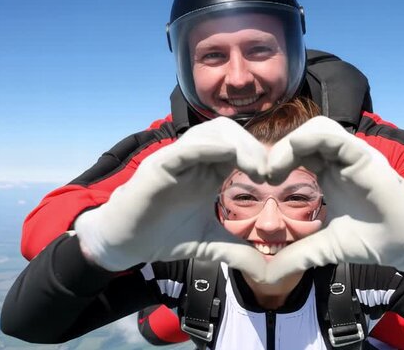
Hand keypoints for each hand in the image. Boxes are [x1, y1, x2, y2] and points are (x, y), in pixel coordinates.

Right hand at [75, 117, 268, 280]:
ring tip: (254, 169)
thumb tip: (266, 272)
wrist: (126, 244)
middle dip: (254, 147)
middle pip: (230, 132)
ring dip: (238, 144)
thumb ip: (237, 251)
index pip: (241, 147)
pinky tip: (226, 154)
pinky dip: (206, 146)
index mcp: (210, 170)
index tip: (277, 178)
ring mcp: (176, 159)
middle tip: (269, 173)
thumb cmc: (164, 235)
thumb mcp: (210, 245)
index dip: (261, 155)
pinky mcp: (158, 166)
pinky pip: (185, 148)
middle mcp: (195, 159)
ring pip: (210, 132)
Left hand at [265, 116, 403, 282]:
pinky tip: (296, 153)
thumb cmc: (371, 240)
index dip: (277, 159)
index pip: (298, 151)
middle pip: (305, 134)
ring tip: (276, 169)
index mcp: (330, 172)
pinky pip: (337, 138)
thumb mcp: (325, 248)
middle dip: (280, 149)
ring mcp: (354, 156)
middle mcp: (341, 159)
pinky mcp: (366, 158)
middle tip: (265, 174)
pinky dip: (313, 139)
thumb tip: (269, 276)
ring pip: (319, 127)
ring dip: (292, 142)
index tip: (262, 181)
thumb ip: (298, 254)